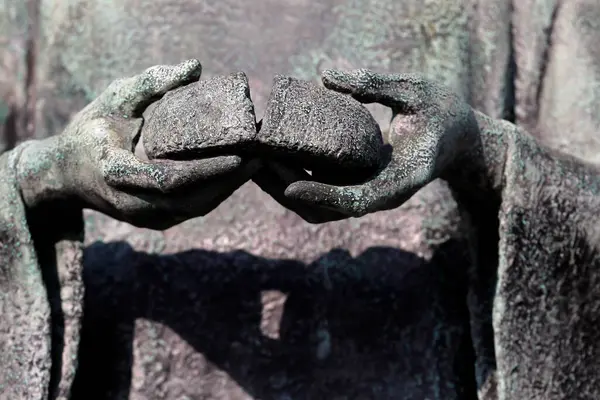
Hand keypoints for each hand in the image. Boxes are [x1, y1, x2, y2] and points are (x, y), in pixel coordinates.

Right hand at [16, 60, 259, 228]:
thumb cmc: (91, 131)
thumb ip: (150, 84)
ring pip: (196, 208)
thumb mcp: (112, 100)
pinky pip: (192, 209)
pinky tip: (234, 174)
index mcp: (118, 174)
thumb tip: (195, 68)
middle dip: (230, 180)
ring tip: (255, 163)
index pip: (172, 179)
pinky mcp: (155, 221)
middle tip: (260, 156)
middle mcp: (133, 204)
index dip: (209, 170)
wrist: (66, 173)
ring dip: (228, 187)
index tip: (241, 155)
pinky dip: (215, 193)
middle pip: (193, 200)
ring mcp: (145, 217)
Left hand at [259, 69, 478, 222]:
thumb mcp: (418, 92)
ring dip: (285, 187)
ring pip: (319, 206)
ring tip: (256, 159)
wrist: (459, 139)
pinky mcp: (358, 185)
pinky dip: (296, 177)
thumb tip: (325, 74)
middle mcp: (381, 194)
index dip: (323, 196)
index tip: (289, 186)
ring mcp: (368, 193)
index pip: (358, 200)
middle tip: (256, 160)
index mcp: (402, 179)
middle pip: (327, 210)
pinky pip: (321, 190)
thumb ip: (376, 85)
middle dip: (288, 190)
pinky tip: (275, 154)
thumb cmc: (443, 114)